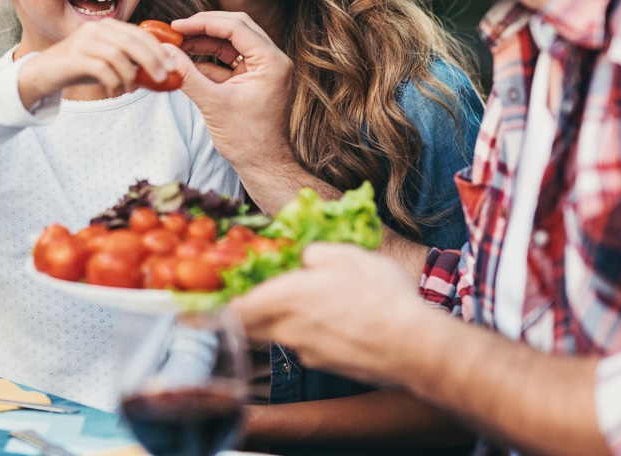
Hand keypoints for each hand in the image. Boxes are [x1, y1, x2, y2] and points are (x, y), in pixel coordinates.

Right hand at [17, 19, 176, 106]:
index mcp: (107, 26)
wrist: (43, 75)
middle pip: (132, 42)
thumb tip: (159, 71)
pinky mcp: (74, 57)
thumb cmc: (79, 69)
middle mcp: (96, 29)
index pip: (139, 33)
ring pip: (119, 56)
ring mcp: (83, 41)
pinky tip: (114, 92)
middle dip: (152, 61)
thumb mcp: (107, 61)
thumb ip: (129, 61)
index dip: (158, 49)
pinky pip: (104, 69)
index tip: (171, 65)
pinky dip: (114, 83)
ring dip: (130, 76)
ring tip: (129, 90)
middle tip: (162, 78)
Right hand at [168, 12, 314, 210]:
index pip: (236, 27)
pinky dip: (208, 61)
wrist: (262, 165)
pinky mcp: (253, 80)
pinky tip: (186, 62)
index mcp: (271, 61)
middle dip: (204, 28)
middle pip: (236, 28)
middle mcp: (272, 60)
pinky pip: (229, 62)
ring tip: (177, 45)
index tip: (177, 25)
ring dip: (204, 43)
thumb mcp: (213, 104)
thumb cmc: (246, 140)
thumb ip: (187, 75)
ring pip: (231, 44)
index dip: (204, 23)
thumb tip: (164, 52)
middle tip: (175, 30)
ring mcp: (263, 70)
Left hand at [232, 243, 431, 385]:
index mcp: (285, 298)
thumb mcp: (347, 256)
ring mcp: (306, 353)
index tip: (207, 306)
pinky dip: (313, 335)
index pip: (234, 311)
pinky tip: (339, 323)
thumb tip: (305, 259)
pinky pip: (307, 347)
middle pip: (251, 327)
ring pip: (281, 335)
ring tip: (313, 304)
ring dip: (285, 322)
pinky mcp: (326, 366)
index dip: (217, 310)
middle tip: (253, 298)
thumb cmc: (380, 295)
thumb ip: (316, 254)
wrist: (413, 346)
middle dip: (247, 314)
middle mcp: (287, 330)